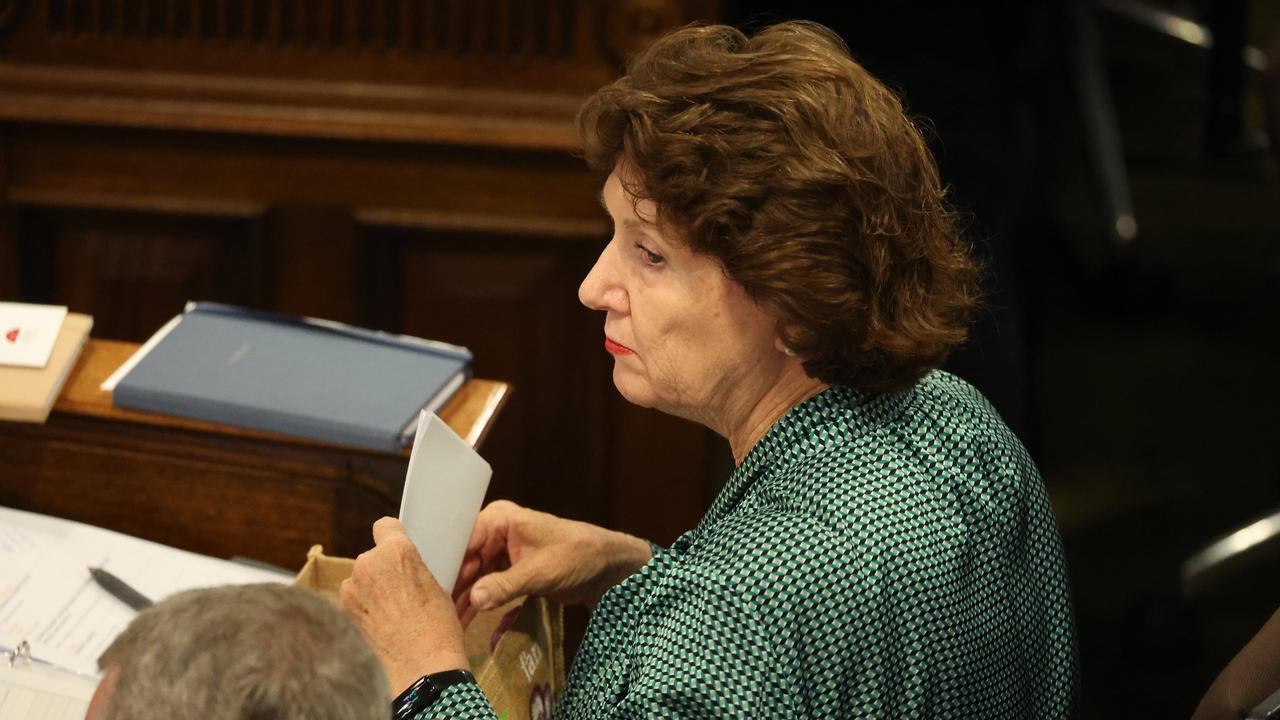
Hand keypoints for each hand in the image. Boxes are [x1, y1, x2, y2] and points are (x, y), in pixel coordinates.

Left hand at [340, 517, 468, 693]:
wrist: (420, 669)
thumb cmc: (436, 630)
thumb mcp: (436, 588)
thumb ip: (413, 572)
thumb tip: (404, 575)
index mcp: (397, 551)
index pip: (385, 526)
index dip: (391, 536)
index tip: (394, 548)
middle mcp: (368, 564)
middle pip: (372, 558)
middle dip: (382, 572)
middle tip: (400, 594)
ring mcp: (351, 589)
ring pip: (360, 582)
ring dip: (370, 593)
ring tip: (391, 616)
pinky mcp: (341, 613)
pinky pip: (353, 603)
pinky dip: (363, 612)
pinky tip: (380, 628)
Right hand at [453, 500, 651, 626]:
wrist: (607, 567)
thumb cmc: (577, 555)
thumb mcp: (540, 572)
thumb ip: (505, 585)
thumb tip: (474, 600)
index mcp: (500, 519)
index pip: (462, 541)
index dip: (446, 565)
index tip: (430, 590)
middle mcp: (496, 532)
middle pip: (465, 561)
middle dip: (453, 588)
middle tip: (434, 614)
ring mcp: (502, 552)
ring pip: (475, 576)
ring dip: (464, 600)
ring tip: (447, 624)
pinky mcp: (510, 570)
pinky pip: (488, 586)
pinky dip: (481, 603)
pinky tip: (467, 621)